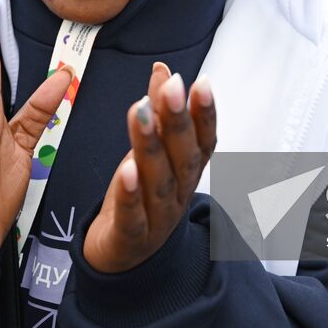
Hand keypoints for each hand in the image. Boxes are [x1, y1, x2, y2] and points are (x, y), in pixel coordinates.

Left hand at [83, 62, 215, 273]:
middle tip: (173, 87)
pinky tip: (125, 168)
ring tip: (138, 112)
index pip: (203, 141)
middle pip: (183, 157)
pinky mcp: (130, 239)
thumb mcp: (149, 150)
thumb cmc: (140, 196)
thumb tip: (163, 70)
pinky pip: (132, 216)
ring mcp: (158, 219)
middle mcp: (179, 194)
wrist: (123, 258)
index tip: (202, 81)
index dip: (205, 113)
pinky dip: (130, 193)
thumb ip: (156, 111)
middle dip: (179, 120)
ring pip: (158, 182)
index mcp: (186, 171)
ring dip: (150, 146)